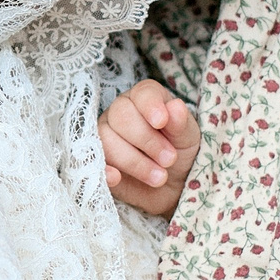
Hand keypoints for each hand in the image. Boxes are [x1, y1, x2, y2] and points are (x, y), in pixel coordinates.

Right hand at [100, 80, 198, 216]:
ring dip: (135, 161)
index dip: (150, 106)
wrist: (172, 186)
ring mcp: (105, 136)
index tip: (161, 122)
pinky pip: (91, 162)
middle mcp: (120, 113)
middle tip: (170, 159)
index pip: (142, 93)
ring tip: (159, 177)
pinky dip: (103, 170)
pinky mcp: (98, 161)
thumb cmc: (179, 153)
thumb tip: (175, 106)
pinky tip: (117, 178)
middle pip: (121, 116)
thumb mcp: (188, 138)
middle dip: (147, 140)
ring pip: (107, 140)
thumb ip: (181, 123)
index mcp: (145, 99)